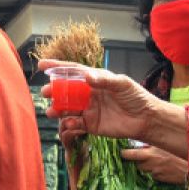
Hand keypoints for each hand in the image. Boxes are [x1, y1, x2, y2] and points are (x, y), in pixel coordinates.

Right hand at [38, 59, 188, 158]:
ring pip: (68, 108)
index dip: (57, 67)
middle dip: (55, 91)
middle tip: (46, 92)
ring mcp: (89, 109)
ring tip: (51, 111)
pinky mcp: (91, 125)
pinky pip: (76, 123)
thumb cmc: (137, 97)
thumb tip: (86, 76)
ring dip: (58, 109)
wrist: (146, 119)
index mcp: (95, 79)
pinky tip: (68, 122)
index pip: (73, 71)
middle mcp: (89, 93)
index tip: (42, 65)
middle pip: (67, 90)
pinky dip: (69, 123)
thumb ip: (103, 80)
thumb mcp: (122, 84)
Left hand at [120, 145, 188, 185]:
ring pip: (145, 170)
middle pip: (136, 163)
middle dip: (138, 160)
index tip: (122, 152)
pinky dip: (156, 172)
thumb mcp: (166, 144)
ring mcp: (155, 172)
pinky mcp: (161, 179)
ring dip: (147, 166)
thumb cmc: (181, 151)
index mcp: (150, 153)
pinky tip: (164, 167)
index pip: (130, 154)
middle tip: (142, 156)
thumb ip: (154, 144)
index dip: (125, 154)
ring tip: (156, 161)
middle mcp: (150, 163)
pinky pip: (154, 175)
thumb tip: (144, 144)